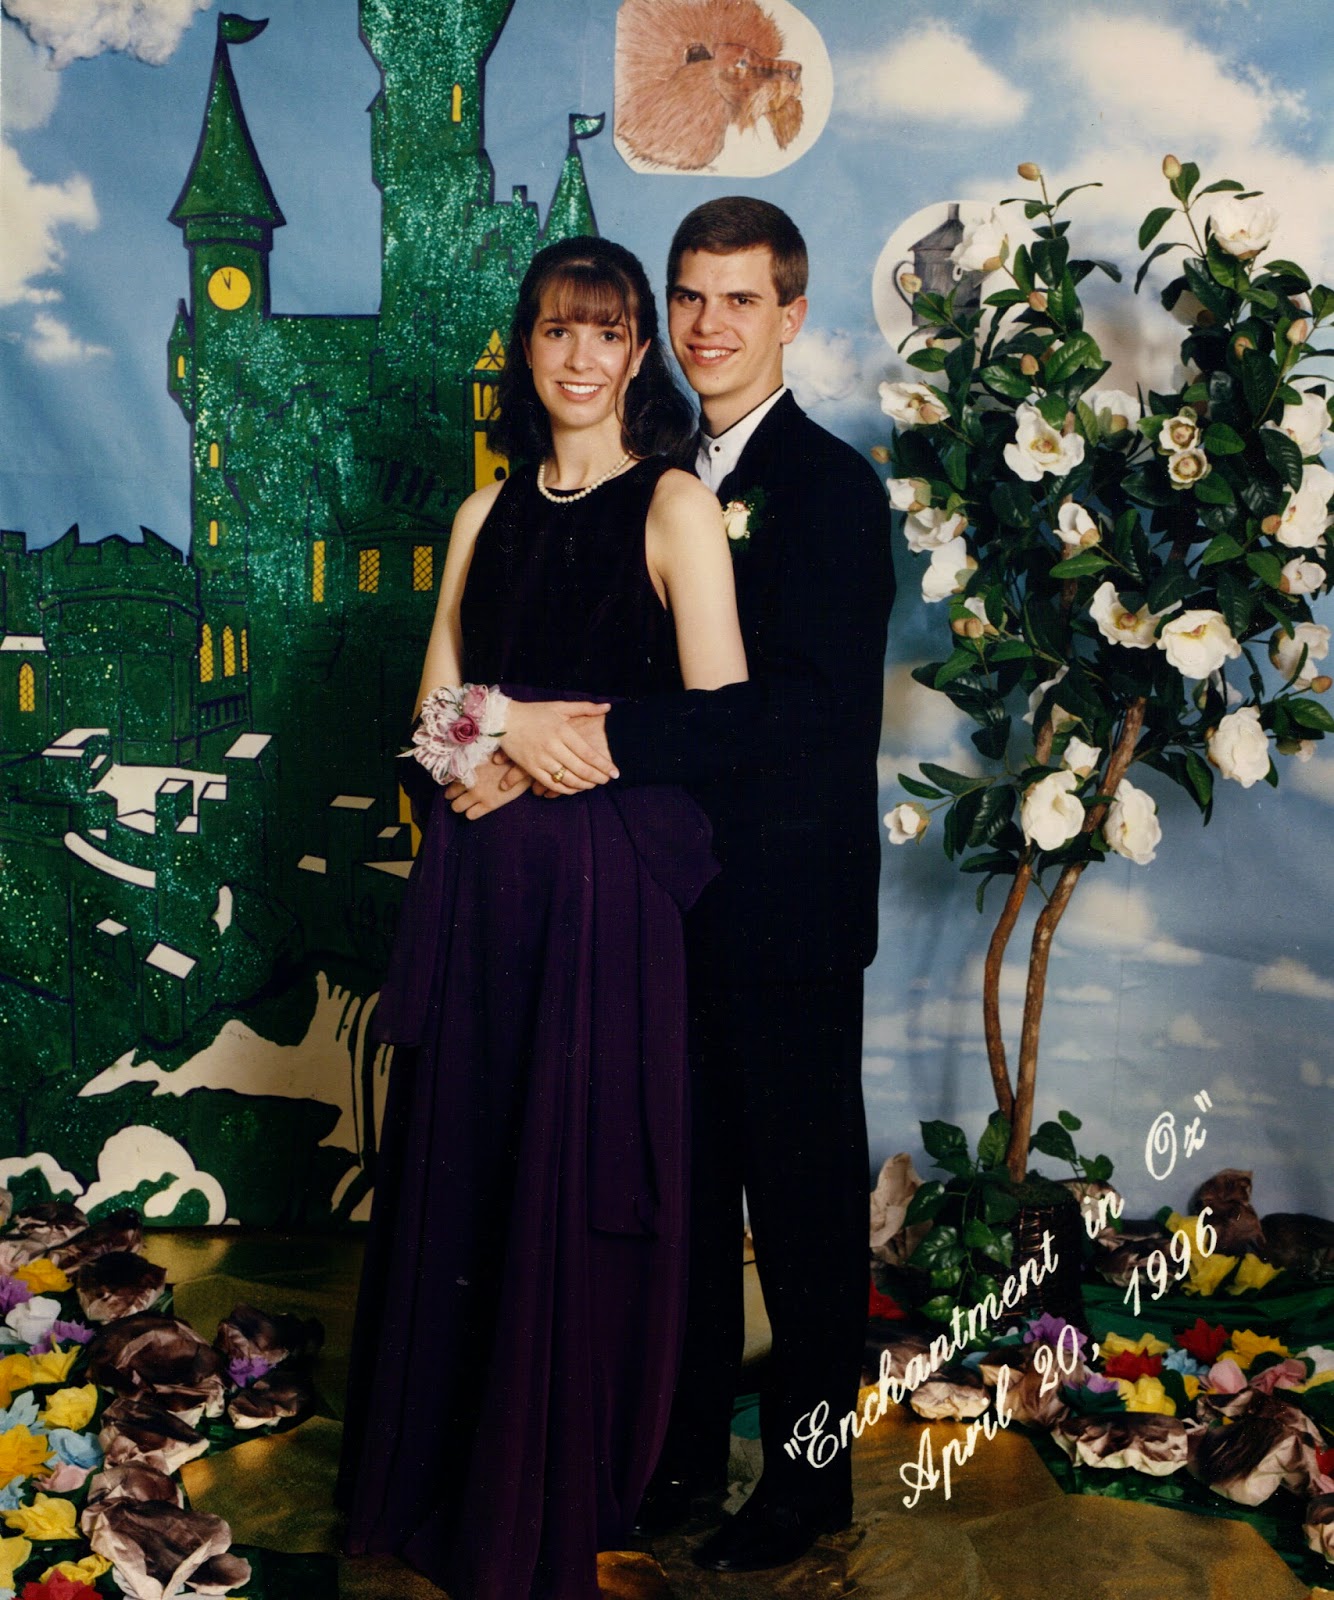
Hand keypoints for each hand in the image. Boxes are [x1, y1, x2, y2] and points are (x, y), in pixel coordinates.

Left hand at [445, 754, 531, 818]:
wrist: (527, 765)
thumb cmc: (512, 754)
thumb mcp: (493, 749)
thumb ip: (478, 754)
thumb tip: (470, 757)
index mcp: (469, 765)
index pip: (448, 777)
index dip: (451, 780)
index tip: (456, 781)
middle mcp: (470, 780)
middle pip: (449, 794)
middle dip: (453, 794)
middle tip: (458, 794)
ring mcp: (478, 794)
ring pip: (456, 807)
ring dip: (460, 805)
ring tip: (467, 802)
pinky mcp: (489, 804)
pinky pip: (471, 815)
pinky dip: (472, 812)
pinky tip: (478, 807)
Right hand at [499, 700, 617, 794]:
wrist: (502, 720)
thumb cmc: (533, 712)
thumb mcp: (559, 706)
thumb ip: (585, 708)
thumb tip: (607, 707)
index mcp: (562, 730)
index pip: (587, 753)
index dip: (603, 765)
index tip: (615, 772)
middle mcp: (552, 746)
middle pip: (581, 769)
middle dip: (597, 778)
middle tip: (607, 781)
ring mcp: (541, 758)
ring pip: (567, 779)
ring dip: (583, 785)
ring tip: (593, 785)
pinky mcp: (530, 768)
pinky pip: (551, 784)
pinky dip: (565, 789)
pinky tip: (574, 788)